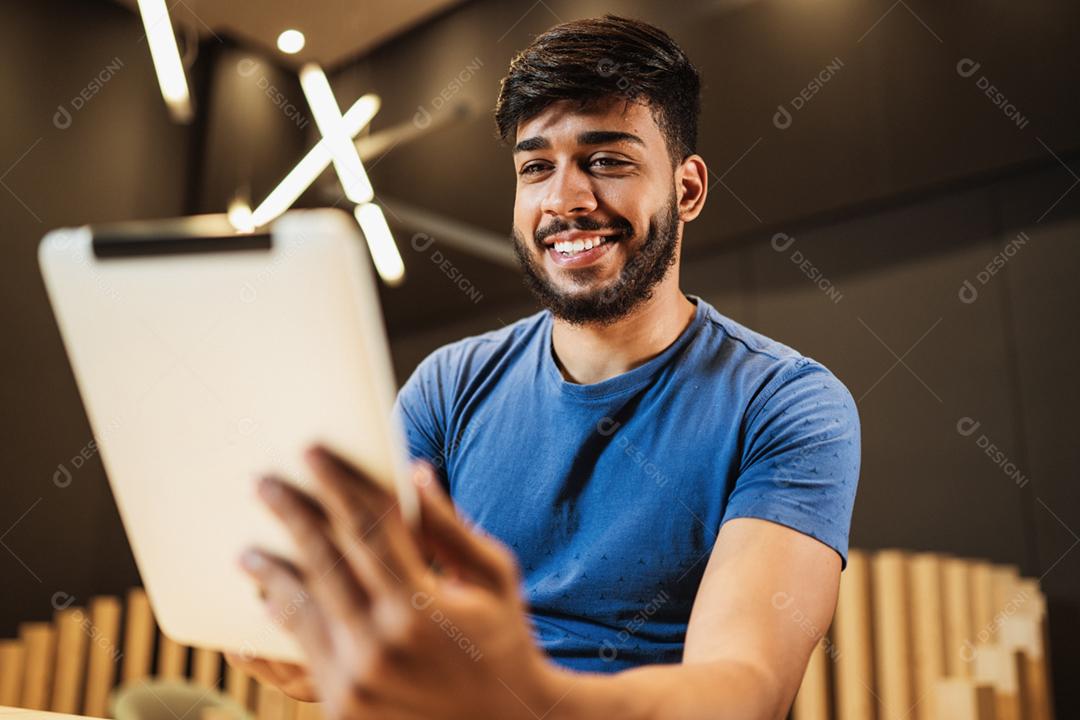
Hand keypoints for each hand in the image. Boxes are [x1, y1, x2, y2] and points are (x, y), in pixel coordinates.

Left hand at [238, 446, 567, 719]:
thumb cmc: (503, 640)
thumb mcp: (493, 579)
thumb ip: (449, 527)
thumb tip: (413, 471)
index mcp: (422, 605)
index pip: (367, 528)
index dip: (337, 486)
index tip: (311, 453)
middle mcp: (382, 643)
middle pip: (323, 561)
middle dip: (290, 516)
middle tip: (263, 484)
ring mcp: (357, 679)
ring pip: (300, 609)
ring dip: (271, 573)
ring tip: (248, 551)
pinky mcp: (342, 705)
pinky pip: (301, 651)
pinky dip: (284, 620)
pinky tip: (268, 601)